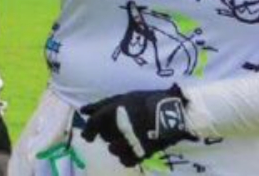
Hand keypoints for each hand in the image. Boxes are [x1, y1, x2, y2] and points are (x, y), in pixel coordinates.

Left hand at [80, 85, 196, 166]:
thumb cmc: (148, 101)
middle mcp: (120, 128)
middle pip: (104, 136)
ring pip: (113, 149)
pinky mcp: (143, 153)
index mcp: (114, 111)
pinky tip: (130, 150)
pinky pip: (126, 160)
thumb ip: (102, 105)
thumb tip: (83, 111)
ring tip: (125, 139)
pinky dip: (126, 157)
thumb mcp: (124, 98)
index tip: (88, 136)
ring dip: (116, 145)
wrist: (174, 113)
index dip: (88, 131)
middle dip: (107, 134)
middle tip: (116, 130)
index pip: (93, 124)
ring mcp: (132, 141)